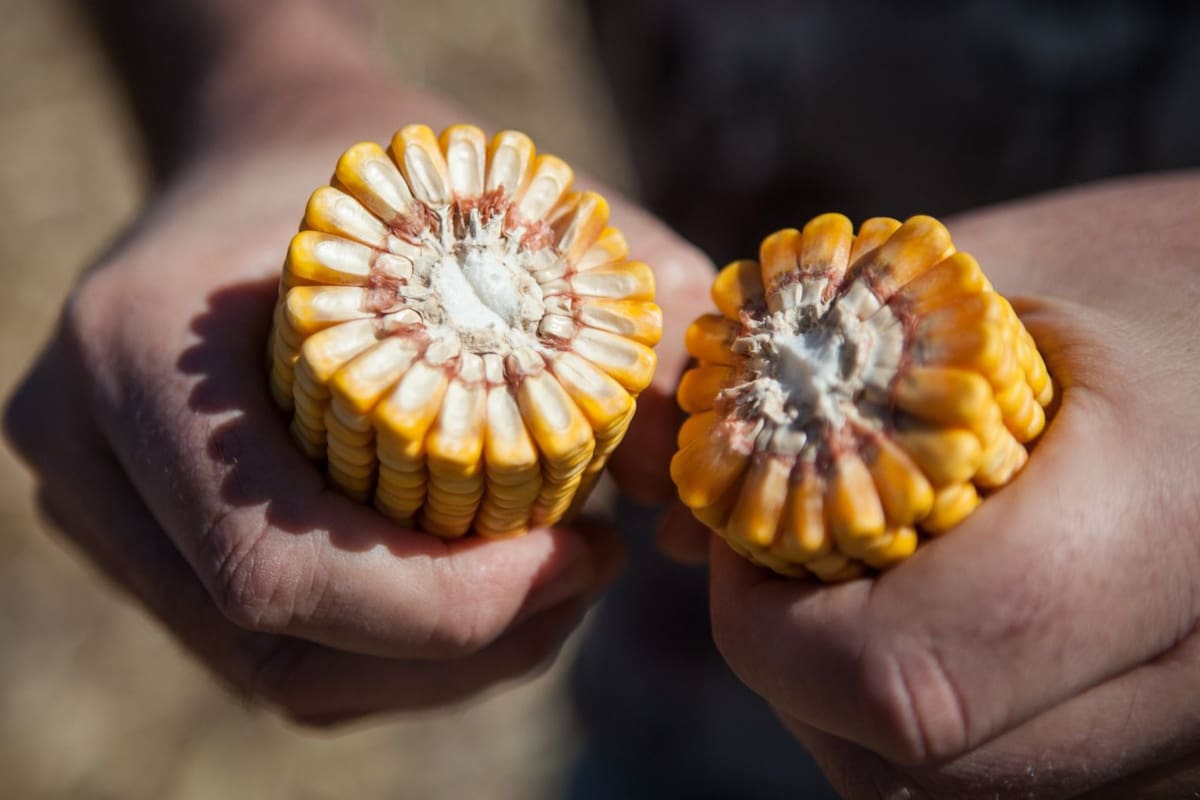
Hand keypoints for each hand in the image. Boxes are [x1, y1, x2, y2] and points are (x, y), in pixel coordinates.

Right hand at [3, 75, 713, 725]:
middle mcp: (90, 449)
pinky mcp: (146, 546)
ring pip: (285, 670)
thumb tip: (678, 485)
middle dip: (468, 642)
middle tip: (590, 573)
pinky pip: (279, 653)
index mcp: (141, 350)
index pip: (278, 560)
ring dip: (446, 661)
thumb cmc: (392, 173)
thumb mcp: (514, 202)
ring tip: (555, 581)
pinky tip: (488, 587)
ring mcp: (106, 512)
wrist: (264, 152)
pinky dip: (401, 653)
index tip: (587, 552)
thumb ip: (618, 311)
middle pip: (280, 644)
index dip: (447, 603)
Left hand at [704, 174, 1199, 796]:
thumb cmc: (1182, 276)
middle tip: (790, 554)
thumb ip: (834, 390)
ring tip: (879, 579)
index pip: (899, 676)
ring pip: (956, 797)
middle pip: (911, 768)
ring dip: (861, 705)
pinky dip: (948, 720)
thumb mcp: (1006, 285)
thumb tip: (685, 530)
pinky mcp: (1191, 766)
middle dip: (800, 668)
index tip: (741, 534)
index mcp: (1159, 529)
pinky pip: (1021, 783)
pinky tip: (955, 617)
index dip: (772, 626)